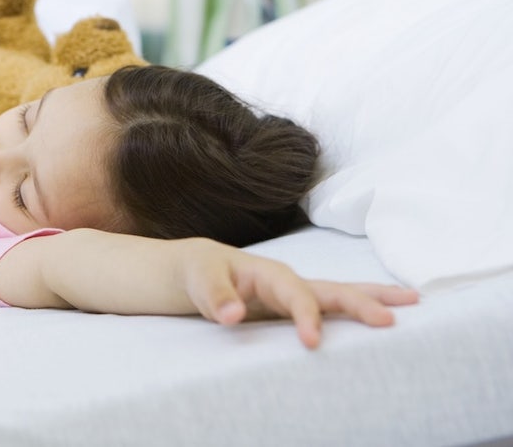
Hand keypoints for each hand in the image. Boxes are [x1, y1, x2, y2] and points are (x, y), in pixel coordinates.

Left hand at [179, 239, 419, 348]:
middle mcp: (289, 282)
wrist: (196, 268)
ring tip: (414, 303)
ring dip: (373, 300)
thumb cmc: (198, 273)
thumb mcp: (199, 281)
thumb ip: (215, 297)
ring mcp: (296, 295)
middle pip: (332, 290)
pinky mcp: (295, 310)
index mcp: (269, 273)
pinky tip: (382, 319)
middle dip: (361, 303)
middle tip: (391, 322)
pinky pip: (332, 311)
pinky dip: (357, 313)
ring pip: (340, 296)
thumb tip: (233, 315)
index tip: (312, 343)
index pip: (296, 294)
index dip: (306, 317)